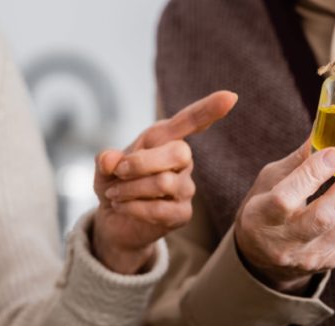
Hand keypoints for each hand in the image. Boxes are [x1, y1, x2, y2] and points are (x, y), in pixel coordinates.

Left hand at [92, 91, 237, 273]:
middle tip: (119, 172)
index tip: (230, 97)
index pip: (191, 121)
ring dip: (129, 189)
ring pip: (164, 183)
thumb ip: (107, 159)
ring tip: (114, 194)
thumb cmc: (115, 184)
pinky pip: (160, 210)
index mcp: (165, 139)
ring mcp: (185, 189)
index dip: (209, 109)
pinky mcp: (182, 214)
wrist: (114, 220)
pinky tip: (122, 208)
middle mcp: (182, 161)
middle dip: (141, 162)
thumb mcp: (105, 168)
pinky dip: (133, 208)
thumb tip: (110, 160)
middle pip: (178, 153)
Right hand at [235, 142, 334, 293]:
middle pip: (324, 216)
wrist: (266, 258)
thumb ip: (299, 161)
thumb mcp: (269, 182)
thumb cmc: (266, 210)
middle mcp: (287, 242)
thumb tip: (327, 126)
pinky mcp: (333, 258)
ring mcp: (312, 255)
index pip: (285, 199)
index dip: (312, 175)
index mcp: (262, 219)